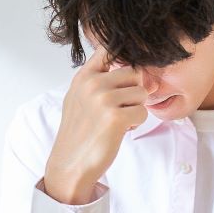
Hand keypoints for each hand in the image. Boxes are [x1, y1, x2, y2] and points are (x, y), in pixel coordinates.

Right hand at [44, 43, 148, 203]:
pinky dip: (135, 124)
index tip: (125, 72)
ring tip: (117, 121)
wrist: (70, 164)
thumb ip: (100, 79)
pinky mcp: (116, 117)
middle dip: (133, 92)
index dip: (124, 56)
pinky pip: (143, 112)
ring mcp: (104, 99)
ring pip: (141, 93)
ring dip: (135, 109)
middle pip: (134, 73)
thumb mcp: (80, 97)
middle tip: (120, 109)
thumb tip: (136, 70)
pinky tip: (119, 131)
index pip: (109, 49)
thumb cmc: (79, 132)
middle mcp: (93, 84)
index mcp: (84, 77)